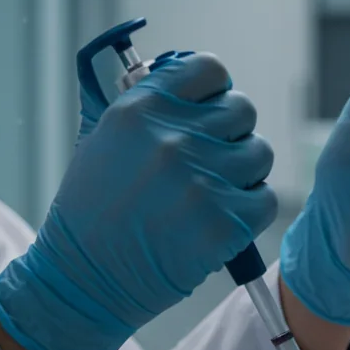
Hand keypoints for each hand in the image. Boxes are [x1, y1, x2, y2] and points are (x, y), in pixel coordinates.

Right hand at [0, 53, 277, 349]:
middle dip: (232, 134)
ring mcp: (201, 181)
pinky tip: (220, 221)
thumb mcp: (104, 140)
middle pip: (243, 111)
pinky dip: (249, 211)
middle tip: (211, 160)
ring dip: (244, 173)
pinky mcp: (224, 223)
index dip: (217, 91)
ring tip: (213, 194)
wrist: (84, 279)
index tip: (211, 109)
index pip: (211, 70)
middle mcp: (173, 138)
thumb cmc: (93, 212)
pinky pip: (265, 199)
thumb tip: (202, 93)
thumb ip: (151, 108)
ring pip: (260, 155)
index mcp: (141, 109)